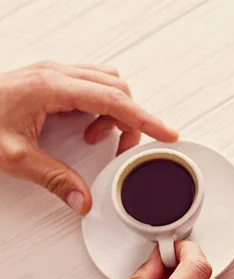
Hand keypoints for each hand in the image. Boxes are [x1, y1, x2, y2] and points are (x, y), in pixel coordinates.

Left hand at [0, 61, 177, 214]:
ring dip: (114, 111)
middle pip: (118, 90)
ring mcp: (55, 73)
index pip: (115, 101)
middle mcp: (58, 74)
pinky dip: (100, 105)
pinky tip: (85, 124)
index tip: (167, 134)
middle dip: (129, 121)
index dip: (146, 120)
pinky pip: (93, 84)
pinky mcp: (52, 78)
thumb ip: (54, 179)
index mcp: (53, 88)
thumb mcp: (13, 157)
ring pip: (108, 84)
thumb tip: (83, 201)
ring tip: (96, 137)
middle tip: (120, 150)